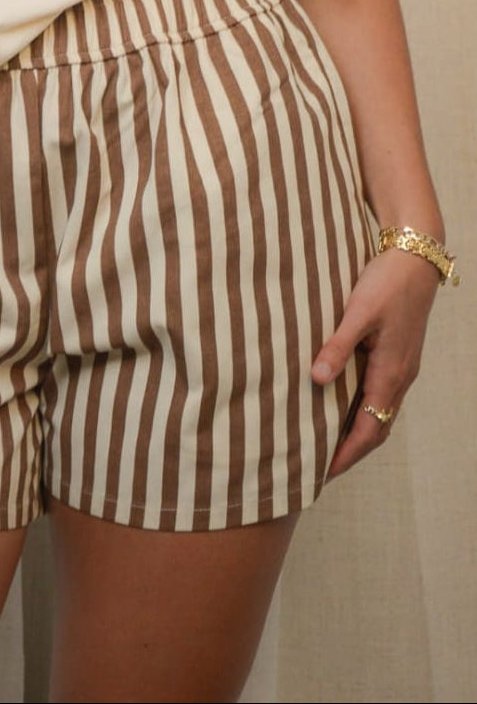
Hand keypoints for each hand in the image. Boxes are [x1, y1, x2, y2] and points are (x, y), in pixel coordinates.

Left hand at [312, 246, 440, 478]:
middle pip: (375, 429)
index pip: (367, 429)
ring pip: (380, 413)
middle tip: (319, 468)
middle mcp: (399, 378)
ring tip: (327, 445)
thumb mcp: (358, 313)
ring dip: (357, 434)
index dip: (345, 455)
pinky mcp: (398, 356)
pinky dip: (363, 412)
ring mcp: (401, 368)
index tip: (321, 474)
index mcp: (390, 373)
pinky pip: (381, 396)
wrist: (416, 259)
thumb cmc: (386, 283)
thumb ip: (337, 346)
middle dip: (350, 452)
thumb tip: (316, 381)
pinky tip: (342, 406)